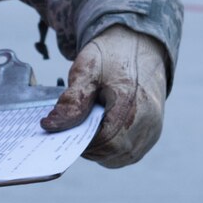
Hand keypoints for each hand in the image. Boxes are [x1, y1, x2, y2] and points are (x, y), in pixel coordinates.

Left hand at [39, 26, 168, 167]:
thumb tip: (49, 126)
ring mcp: (153, 130)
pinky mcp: (153, 133)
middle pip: (114, 154)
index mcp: (134, 104)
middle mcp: (149, 121)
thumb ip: (71, 101)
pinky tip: (101, 129)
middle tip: (75, 127)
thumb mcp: (87, 70)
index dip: (81, 141)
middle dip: (89, 146)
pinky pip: (130, 153)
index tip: (65, 130)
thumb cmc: (112, 56)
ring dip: (101, 150)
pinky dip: (112, 149)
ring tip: (88, 125)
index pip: (106, 142)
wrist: (140, 44)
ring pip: (122, 158)